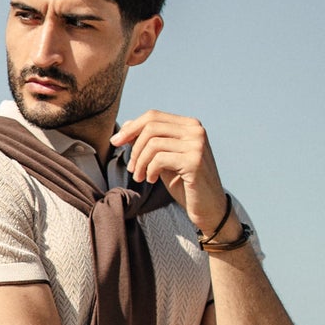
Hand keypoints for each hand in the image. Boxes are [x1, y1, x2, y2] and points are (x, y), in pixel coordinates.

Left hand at [112, 109, 227, 239]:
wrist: (209, 208)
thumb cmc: (185, 184)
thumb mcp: (163, 159)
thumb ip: (149, 142)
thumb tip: (127, 125)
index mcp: (189, 125)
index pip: (153, 116)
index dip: (131, 128)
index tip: (115, 142)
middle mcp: (195, 130)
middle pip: (151, 126)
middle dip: (134, 146)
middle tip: (132, 168)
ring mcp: (196, 144)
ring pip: (153, 143)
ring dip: (140, 162)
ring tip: (140, 177)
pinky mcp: (194, 161)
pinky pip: (159, 159)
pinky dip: (150, 170)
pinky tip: (152, 180)